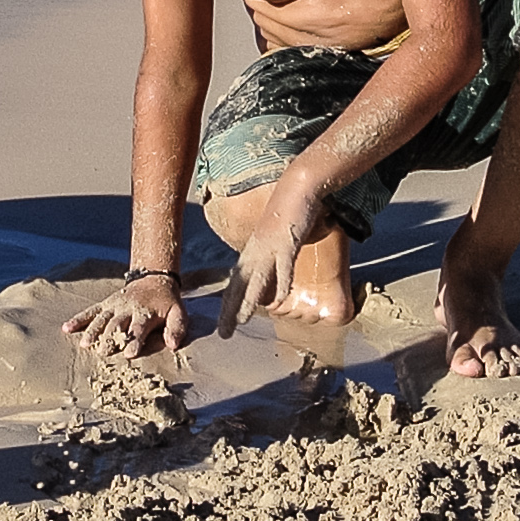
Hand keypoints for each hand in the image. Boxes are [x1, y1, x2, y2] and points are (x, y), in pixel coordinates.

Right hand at [62, 273, 192, 357]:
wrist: (154, 279)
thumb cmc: (167, 303)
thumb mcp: (179, 313)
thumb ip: (176, 328)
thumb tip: (173, 345)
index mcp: (145, 312)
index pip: (139, 328)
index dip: (134, 340)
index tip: (129, 353)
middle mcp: (127, 308)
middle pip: (116, 325)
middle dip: (110, 339)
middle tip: (103, 354)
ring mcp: (113, 306)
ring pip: (101, 319)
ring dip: (92, 332)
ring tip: (85, 345)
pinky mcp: (105, 304)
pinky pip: (90, 311)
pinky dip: (78, 319)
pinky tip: (66, 328)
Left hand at [215, 185, 326, 339]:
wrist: (296, 187)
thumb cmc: (288, 213)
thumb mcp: (275, 239)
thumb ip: (271, 259)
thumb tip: (274, 281)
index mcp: (252, 252)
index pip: (235, 283)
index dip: (229, 305)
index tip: (222, 325)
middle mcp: (256, 252)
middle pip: (239, 286)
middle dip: (230, 311)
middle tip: (223, 333)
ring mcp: (270, 247)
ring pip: (256, 280)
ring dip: (248, 302)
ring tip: (241, 322)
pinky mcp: (286, 241)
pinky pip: (283, 267)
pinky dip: (281, 283)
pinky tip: (280, 299)